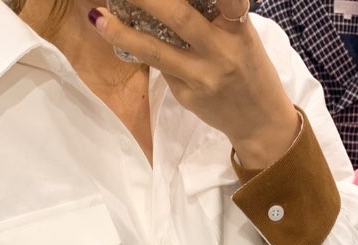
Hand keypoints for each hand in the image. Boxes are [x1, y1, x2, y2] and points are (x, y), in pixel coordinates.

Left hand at [88, 0, 299, 166]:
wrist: (259, 120)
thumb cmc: (249, 68)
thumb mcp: (242, 35)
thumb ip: (216, 15)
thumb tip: (169, 5)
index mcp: (237, 27)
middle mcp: (220, 51)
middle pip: (177, 16)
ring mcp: (201, 77)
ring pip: (155, 51)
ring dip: (122, 33)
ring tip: (98, 19)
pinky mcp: (187, 96)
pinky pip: (161, 70)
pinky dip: (140, 52)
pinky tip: (121, 40)